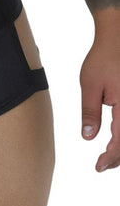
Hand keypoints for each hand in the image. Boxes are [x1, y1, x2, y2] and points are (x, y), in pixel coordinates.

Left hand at [80, 37, 119, 171]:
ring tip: (109, 157)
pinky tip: (116, 140)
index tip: (98, 167)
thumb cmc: (103, 58)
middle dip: (119, 158)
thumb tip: (89, 138)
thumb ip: (90, 112)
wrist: (118, 38)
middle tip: (102, 165)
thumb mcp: (90, 85)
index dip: (111, 158)